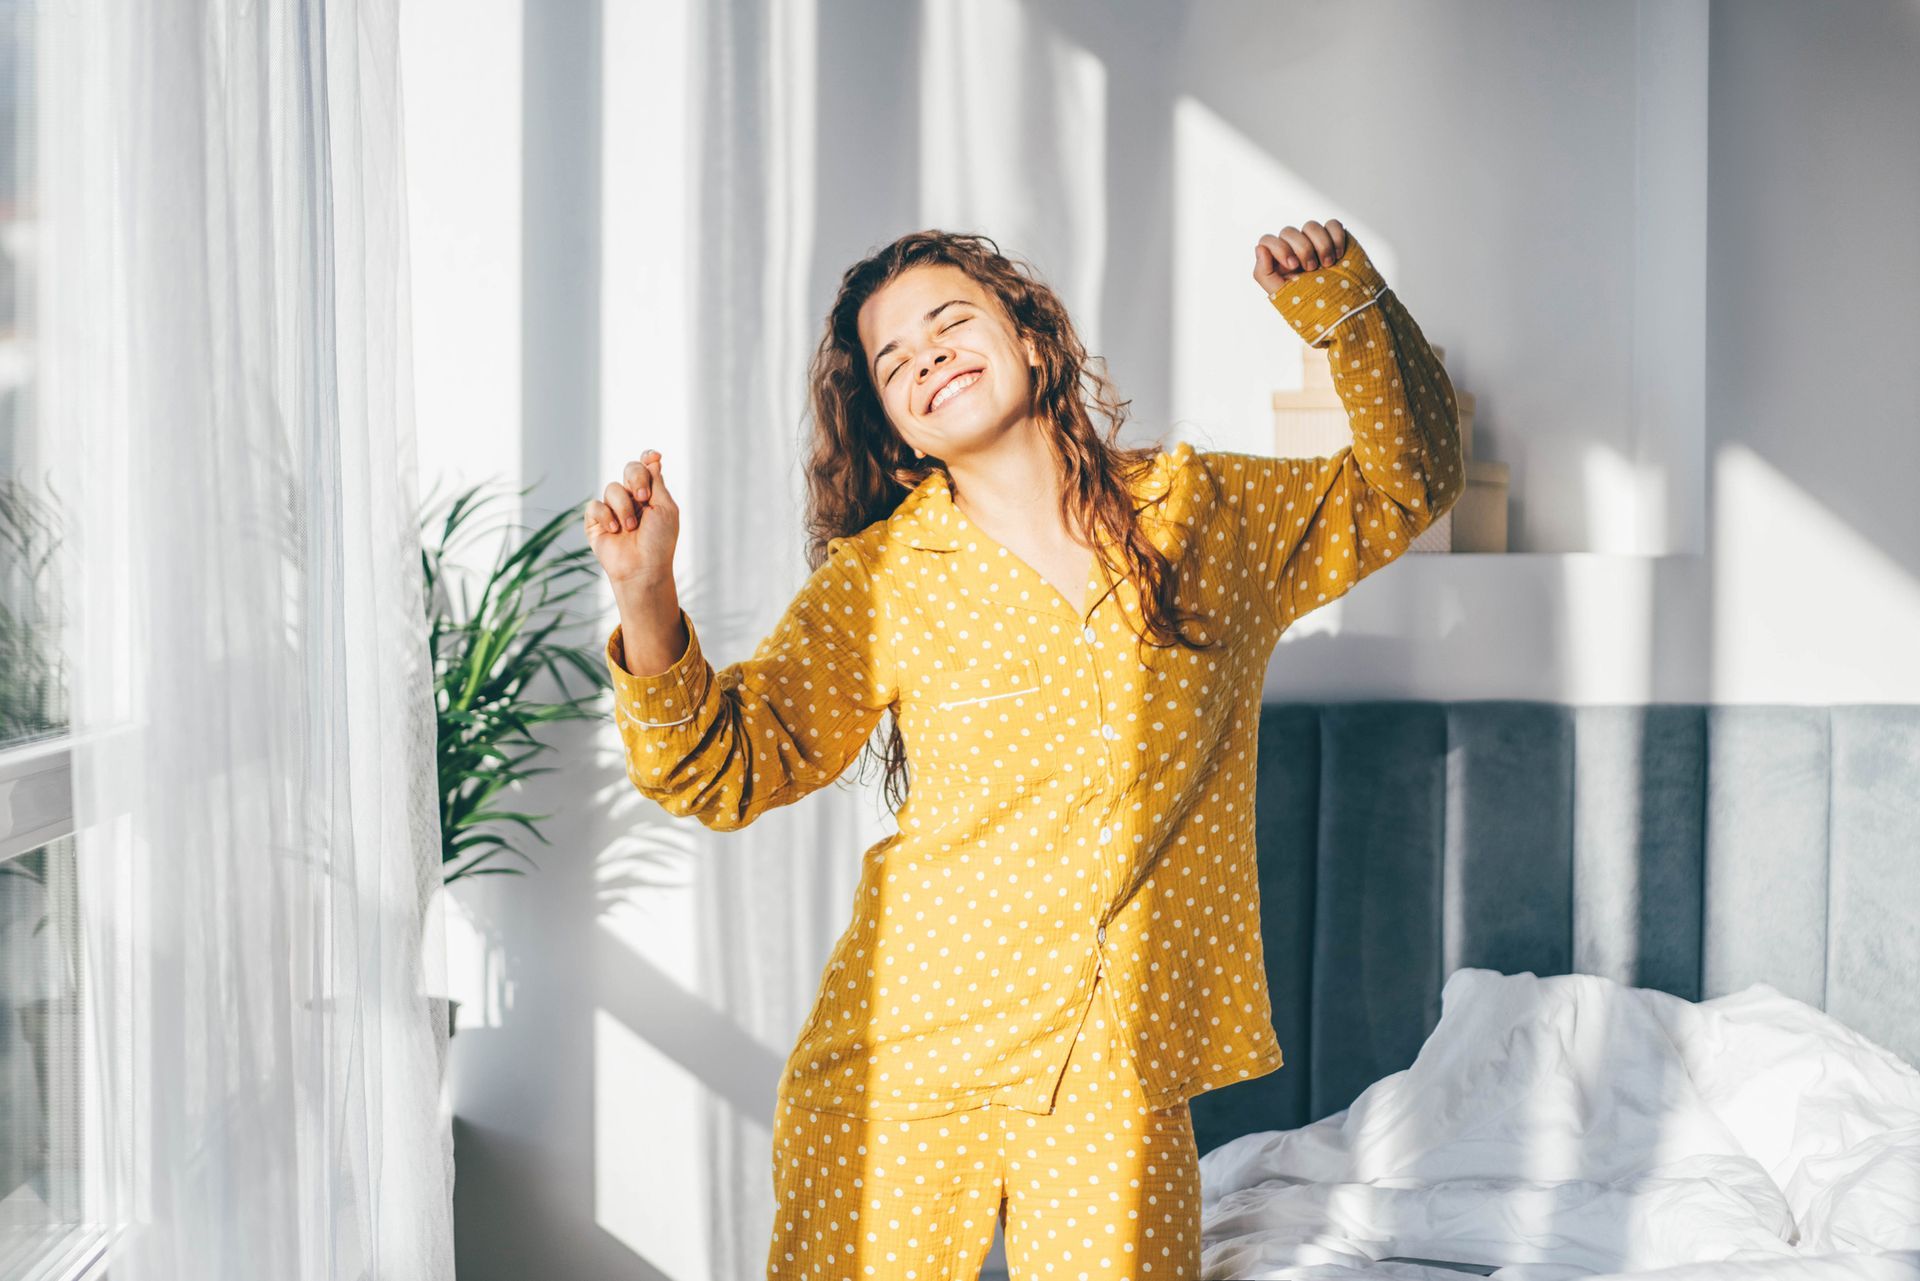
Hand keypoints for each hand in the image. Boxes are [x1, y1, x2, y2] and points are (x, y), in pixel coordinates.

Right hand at [585, 450, 679, 594]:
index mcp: (651, 495)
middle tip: (643, 498)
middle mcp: (632, 499)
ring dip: (624, 507)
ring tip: (630, 527)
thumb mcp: (665, 509)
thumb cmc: (659, 542)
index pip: (647, 467)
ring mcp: (613, 509)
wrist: (643, 568)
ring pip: (612, 488)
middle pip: (630, 469)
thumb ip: (657, 483)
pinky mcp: (596, 522)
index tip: (654, 457)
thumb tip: (653, 458)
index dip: (648, 458)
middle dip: (637, 479)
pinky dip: (606, 516)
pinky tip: (614, 531)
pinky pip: (595, 506)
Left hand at [1252, 219, 1347, 295]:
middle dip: (1303, 250)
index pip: (1268, 240)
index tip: (1294, 266)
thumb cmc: (1307, 303)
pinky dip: (1336, 237)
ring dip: (1321, 245)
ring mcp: (1314, 241)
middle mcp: (1294, 248)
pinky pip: (1333, 224)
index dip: (1279, 248)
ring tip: (1328, 264)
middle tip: (1312, 269)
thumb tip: (1260, 248)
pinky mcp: (1334, 238)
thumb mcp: (1280, 293)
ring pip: (1310, 226)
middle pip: (1289, 232)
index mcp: (1278, 259)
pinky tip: (1339, 254)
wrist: (1336, 309)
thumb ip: (1263, 273)